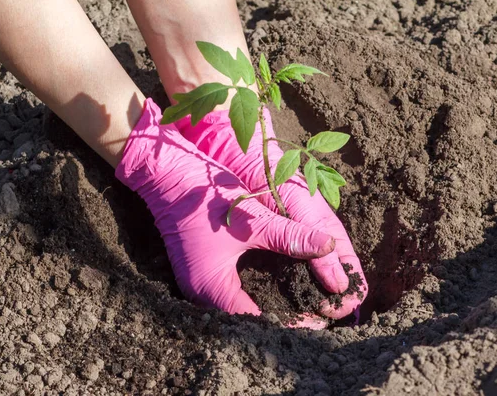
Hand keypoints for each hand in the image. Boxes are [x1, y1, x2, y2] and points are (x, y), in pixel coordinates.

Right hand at [178, 108, 367, 323]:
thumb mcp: (253, 219)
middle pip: (248, 319)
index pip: (257, 321)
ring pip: (239, 305)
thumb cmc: (205, 197)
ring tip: (302, 298)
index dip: (291, 321)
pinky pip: (230, 291)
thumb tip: (329, 247)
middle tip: (315, 308)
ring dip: (269, 303)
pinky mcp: (199, 270)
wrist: (167, 176)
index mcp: (211, 288)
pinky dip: (254, 290)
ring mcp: (197, 282)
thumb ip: (291, 236)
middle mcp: (200, 293)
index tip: (319, 314)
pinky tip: (276, 282)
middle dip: (283, 315)